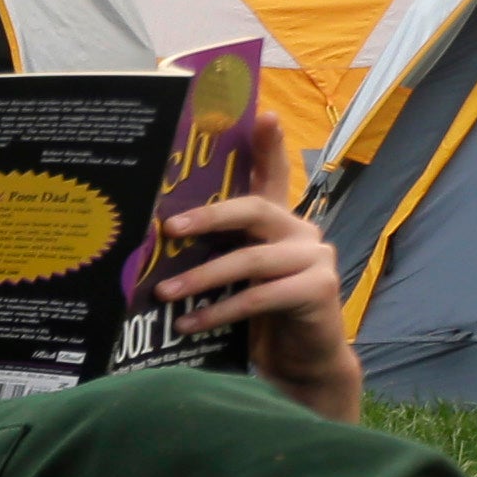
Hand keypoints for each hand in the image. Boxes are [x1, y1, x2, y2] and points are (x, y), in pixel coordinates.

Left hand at [151, 112, 361, 422]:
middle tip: (168, 229)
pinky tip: (188, 325)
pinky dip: (219, 312)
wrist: (300, 361)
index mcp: (280, 222)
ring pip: (251, 260)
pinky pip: (259, 297)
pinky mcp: (318, 289)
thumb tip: (158, 241)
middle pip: (254, 211)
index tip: (261, 115)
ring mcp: (315, 258)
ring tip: (163, 295)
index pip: (273, 176)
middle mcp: (301, 231)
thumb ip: (217, 253)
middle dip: (208, 217)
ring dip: (202, 278)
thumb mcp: (234, 279)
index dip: (268, 146)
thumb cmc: (259, 317)